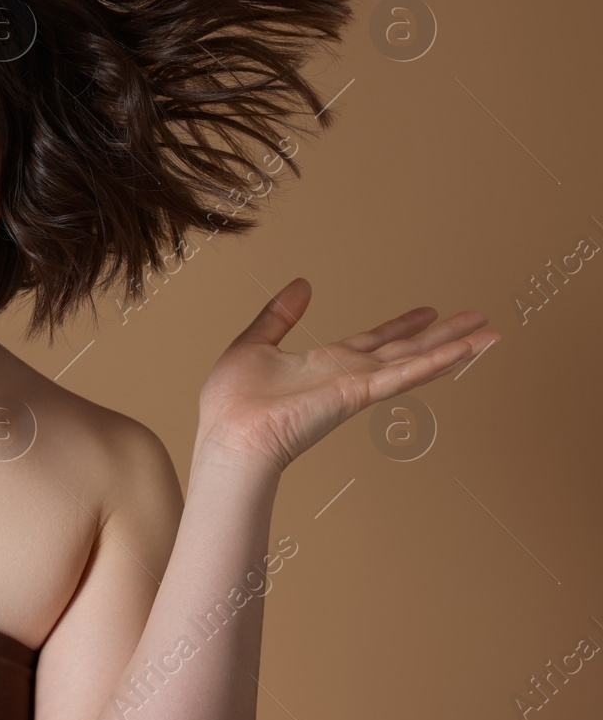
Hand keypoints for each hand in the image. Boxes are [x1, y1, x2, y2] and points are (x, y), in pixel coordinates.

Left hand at [195, 278, 498, 472]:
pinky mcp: (356, 394)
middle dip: (442, 334)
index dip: (401, 326)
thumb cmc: (232, 402)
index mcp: (324, 364)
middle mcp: (348, 375)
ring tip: (490, 332)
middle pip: (406, 349)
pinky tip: (464, 350)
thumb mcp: (255, 343)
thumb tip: (302, 283)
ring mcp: (356, 386)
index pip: (373, 341)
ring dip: (454, 347)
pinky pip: (403, 375)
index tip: (428, 311)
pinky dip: (435, 362)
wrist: (228, 435)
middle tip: (478, 317)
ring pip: (415, 361)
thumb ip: (280, 315)